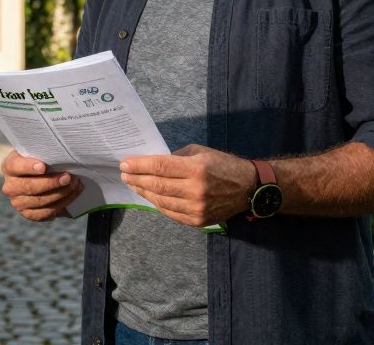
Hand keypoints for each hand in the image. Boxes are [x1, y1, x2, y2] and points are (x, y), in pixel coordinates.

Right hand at [0, 149, 82, 221]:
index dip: (28, 167)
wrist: (38, 177)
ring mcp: (18, 203)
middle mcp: (10, 187)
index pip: (15, 166)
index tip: (44, 166)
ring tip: (75, 184)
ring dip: (61, 193)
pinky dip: (62, 204)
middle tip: (68, 177)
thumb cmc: (39, 160)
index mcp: (9, 167)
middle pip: (30, 187)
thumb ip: (43, 153)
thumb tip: (60, 155)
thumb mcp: (37, 152)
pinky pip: (46, 212)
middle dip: (51, 182)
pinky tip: (72, 194)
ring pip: (40, 201)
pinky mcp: (29, 214)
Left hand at [120, 144, 257, 227]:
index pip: (159, 167)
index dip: (139, 165)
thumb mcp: (200, 152)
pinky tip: (149, 196)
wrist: (249, 188)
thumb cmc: (223, 165)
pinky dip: (157, 204)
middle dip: (136, 179)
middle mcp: (196, 190)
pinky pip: (170, 213)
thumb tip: (152, 163)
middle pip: (157, 185)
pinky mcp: (198, 221)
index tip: (125, 163)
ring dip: (143, 192)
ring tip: (133, 184)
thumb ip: (176, 157)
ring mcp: (197, 208)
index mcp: (196, 168)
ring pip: (161, 201)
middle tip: (124, 174)